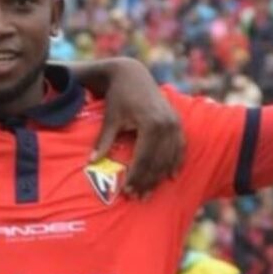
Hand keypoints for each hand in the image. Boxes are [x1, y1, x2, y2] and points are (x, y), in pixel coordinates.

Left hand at [87, 58, 184, 196]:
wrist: (132, 75)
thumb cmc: (118, 98)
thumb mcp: (110, 119)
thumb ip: (103, 141)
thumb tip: (92, 162)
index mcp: (150, 124)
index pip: (143, 158)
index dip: (136, 177)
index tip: (127, 192)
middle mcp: (167, 125)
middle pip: (158, 161)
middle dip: (147, 181)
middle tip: (137, 198)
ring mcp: (175, 123)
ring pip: (169, 157)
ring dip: (160, 176)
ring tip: (149, 192)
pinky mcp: (178, 122)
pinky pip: (180, 147)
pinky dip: (176, 162)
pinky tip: (170, 176)